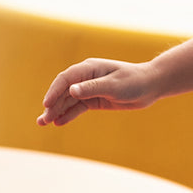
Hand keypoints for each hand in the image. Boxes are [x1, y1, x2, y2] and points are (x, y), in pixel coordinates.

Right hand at [37, 58, 159, 127]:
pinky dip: (68, 115)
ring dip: (56, 111)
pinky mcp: (94, 100)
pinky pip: (77, 108)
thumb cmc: (134, 81)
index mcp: (89, 68)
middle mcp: (86, 78)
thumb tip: (71, 90)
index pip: (66, 79)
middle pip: (63, 91)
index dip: (54, 91)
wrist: (150, 86)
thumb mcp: (114, 86)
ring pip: (68, 101)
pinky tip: (59, 122)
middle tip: (42, 121)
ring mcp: (89, 89)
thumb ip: (92, 88)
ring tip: (44, 123)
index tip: (47, 104)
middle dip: (52, 105)